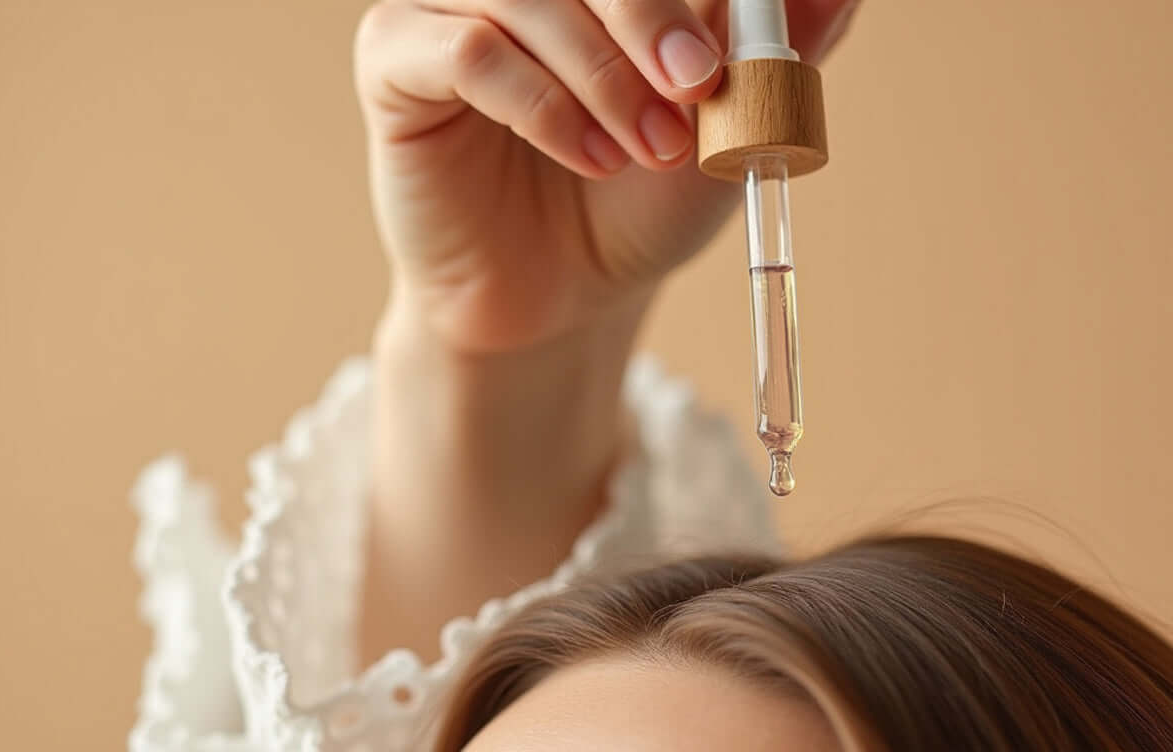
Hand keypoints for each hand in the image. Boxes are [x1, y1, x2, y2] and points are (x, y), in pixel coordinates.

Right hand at [351, 0, 859, 663]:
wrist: (562, 302)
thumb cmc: (635, 207)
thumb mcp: (724, 132)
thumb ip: (775, 57)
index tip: (727, 50)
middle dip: (652, 14)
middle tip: (700, 84)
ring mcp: (450, 7)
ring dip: (604, 73)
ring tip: (650, 148)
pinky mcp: (396, 62)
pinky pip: (466, 51)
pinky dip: (541, 104)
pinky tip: (591, 159)